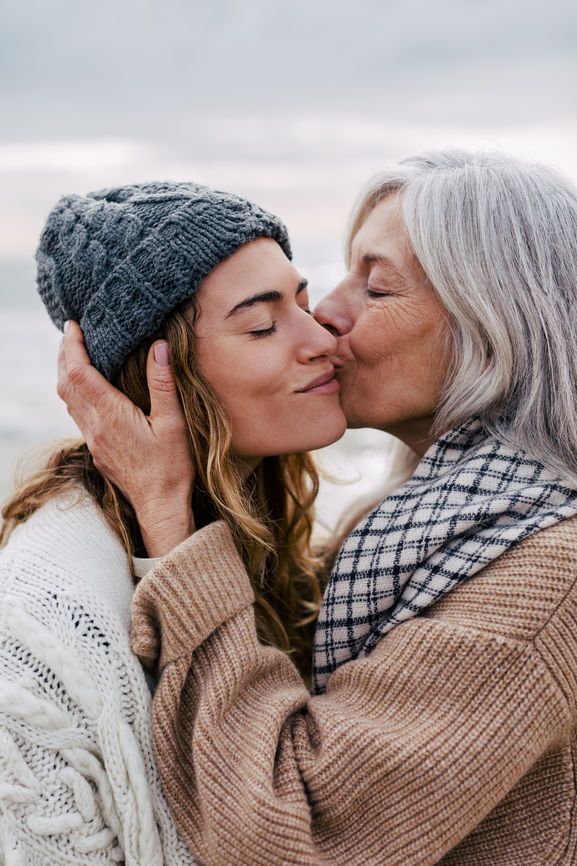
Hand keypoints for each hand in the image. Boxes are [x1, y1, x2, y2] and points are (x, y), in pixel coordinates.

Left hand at [58, 321, 194, 556]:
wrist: (160, 505)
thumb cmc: (171, 466)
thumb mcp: (173, 422)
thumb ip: (163, 383)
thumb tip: (158, 347)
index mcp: (110, 414)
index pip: (78, 372)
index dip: (71, 346)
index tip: (73, 325)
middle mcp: (94, 425)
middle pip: (65, 383)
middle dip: (63, 355)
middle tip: (71, 333)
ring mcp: (93, 439)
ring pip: (67, 400)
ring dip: (66, 374)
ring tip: (76, 354)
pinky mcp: (97, 449)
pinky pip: (77, 414)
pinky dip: (76, 392)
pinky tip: (89, 389)